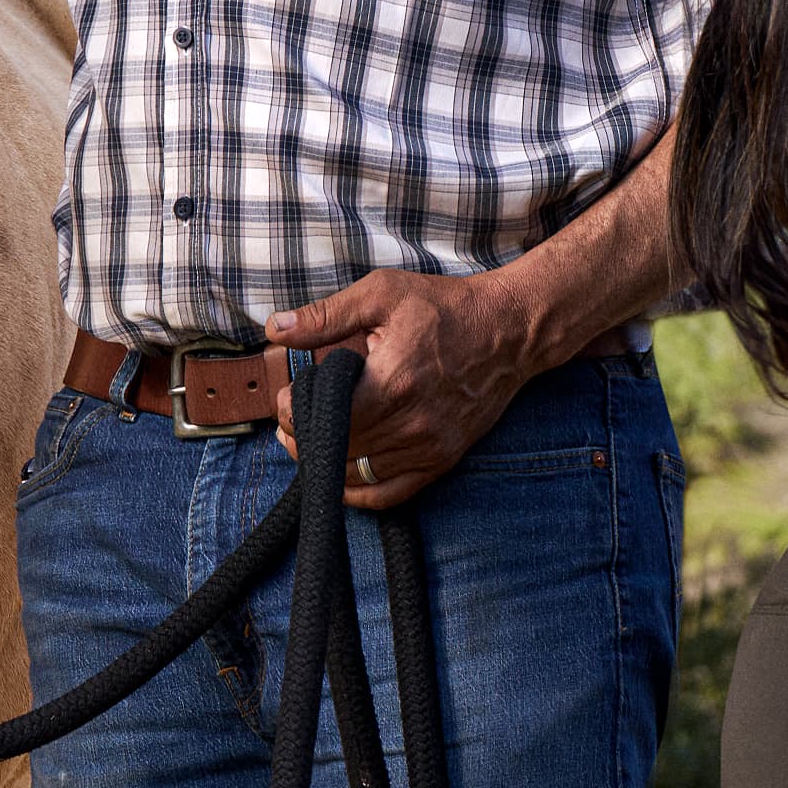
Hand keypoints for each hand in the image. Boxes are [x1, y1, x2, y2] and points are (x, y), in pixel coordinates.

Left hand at [266, 269, 540, 508]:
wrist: (510, 330)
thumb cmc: (446, 308)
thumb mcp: (383, 294)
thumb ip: (326, 316)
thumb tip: (276, 329)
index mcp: (391, 382)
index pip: (322, 418)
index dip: (291, 410)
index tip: (287, 394)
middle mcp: (410, 423)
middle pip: (335, 449)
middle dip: (302, 434)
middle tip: (292, 416)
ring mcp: (428, 447)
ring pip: (356, 475)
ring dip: (326, 461)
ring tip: (312, 439)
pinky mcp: (442, 459)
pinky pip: (389, 493)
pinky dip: (359, 490)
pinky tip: (342, 472)